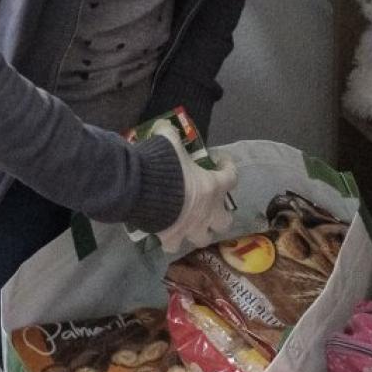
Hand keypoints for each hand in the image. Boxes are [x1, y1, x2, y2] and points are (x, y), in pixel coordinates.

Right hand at [148, 122, 237, 254]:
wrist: (139, 190)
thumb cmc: (161, 165)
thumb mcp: (168, 142)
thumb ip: (170, 134)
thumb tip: (165, 126)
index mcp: (212, 186)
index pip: (232, 177)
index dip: (228, 167)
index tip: (220, 161)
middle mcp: (207, 211)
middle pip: (225, 221)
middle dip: (219, 214)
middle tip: (209, 204)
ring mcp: (190, 227)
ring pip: (204, 238)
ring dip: (200, 231)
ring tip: (191, 223)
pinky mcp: (171, 237)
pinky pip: (174, 245)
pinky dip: (172, 240)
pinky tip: (167, 233)